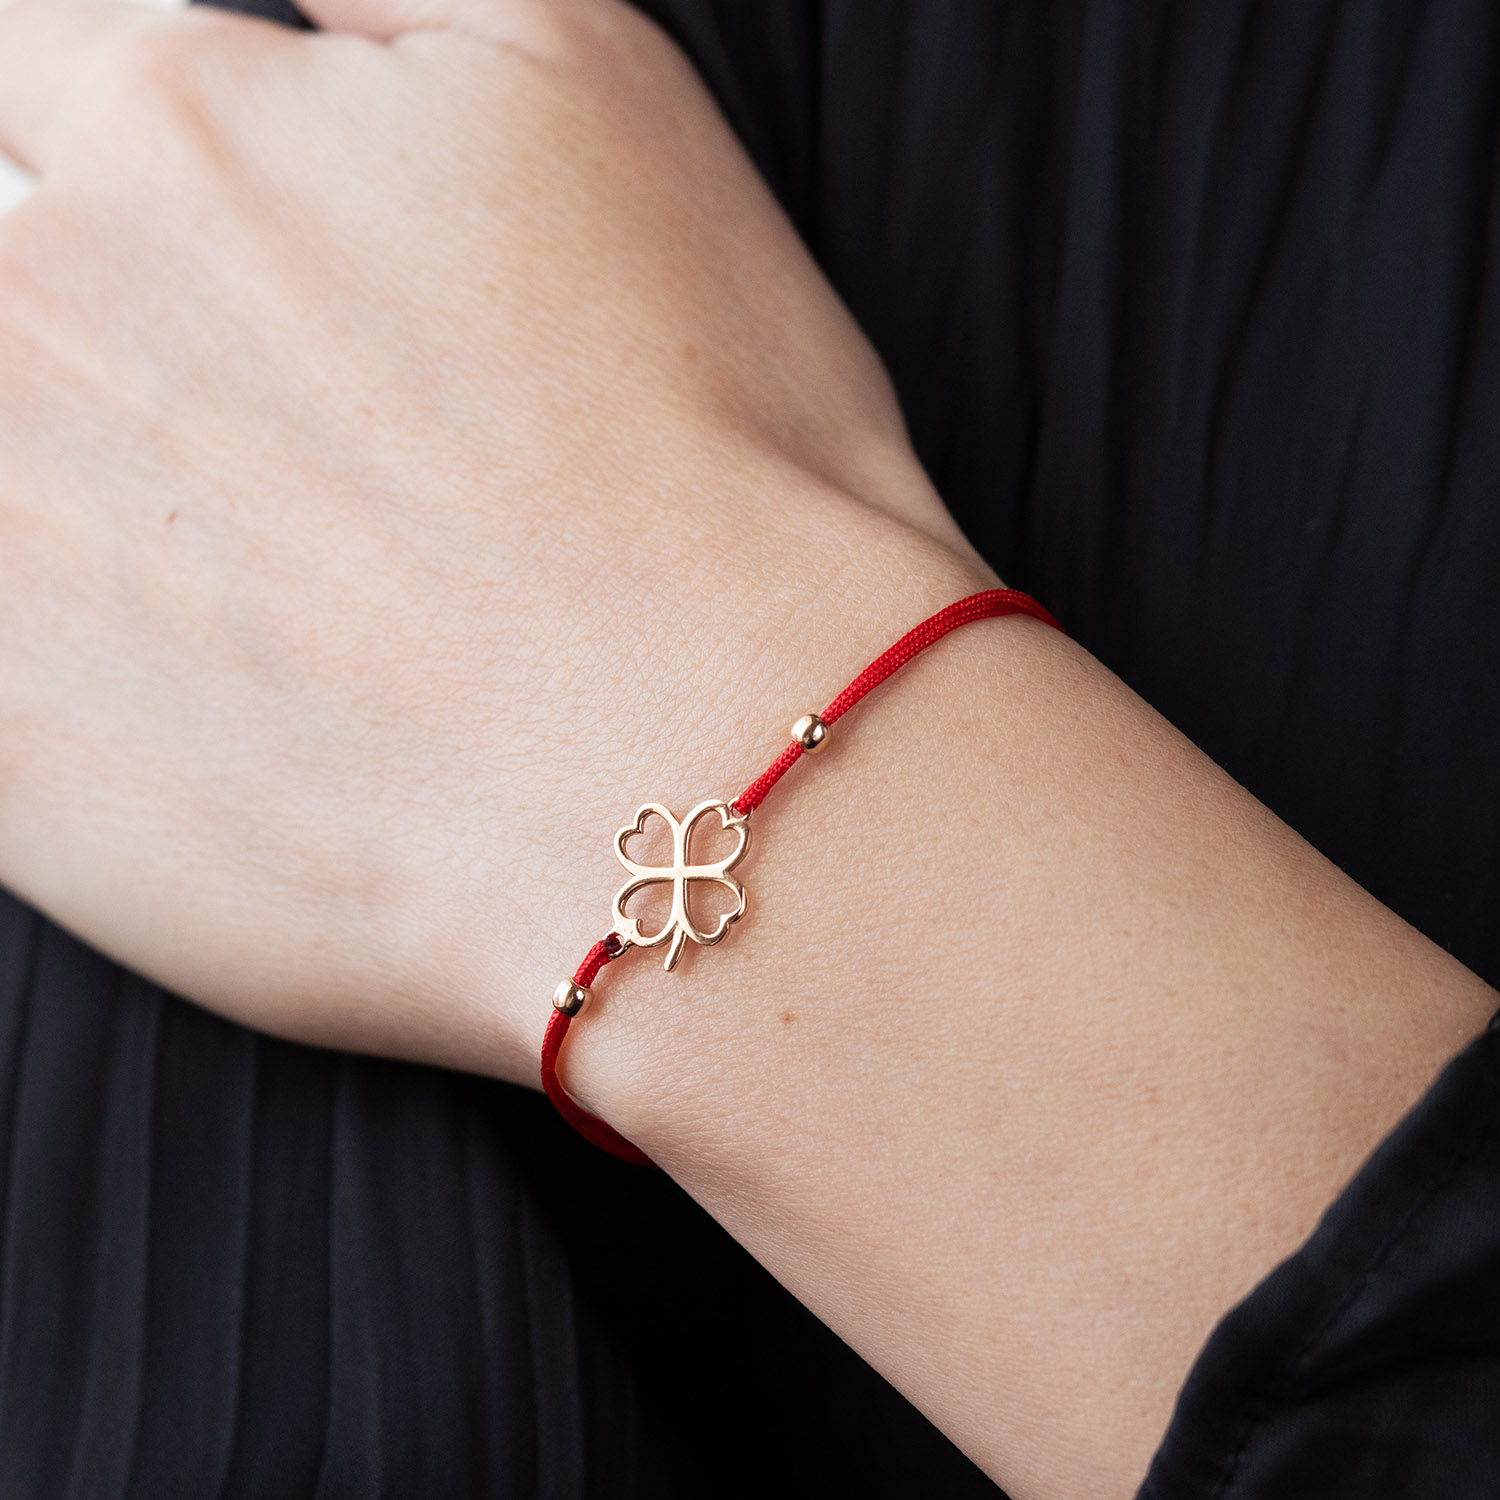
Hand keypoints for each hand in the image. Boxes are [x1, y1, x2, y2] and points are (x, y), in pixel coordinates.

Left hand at [0, 0, 981, 1080]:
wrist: (711, 765)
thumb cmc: (709, 451)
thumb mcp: (590, 90)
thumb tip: (278, 8)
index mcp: (178, 135)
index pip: (33, 63)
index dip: (127, 148)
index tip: (216, 247)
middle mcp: (49, 312)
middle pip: (12, 268)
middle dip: (120, 331)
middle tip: (300, 449)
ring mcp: (10, 542)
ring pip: (12, 476)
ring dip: (106, 505)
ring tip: (299, 593)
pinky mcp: (21, 754)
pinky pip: (10, 668)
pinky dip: (86, 668)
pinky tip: (233, 702)